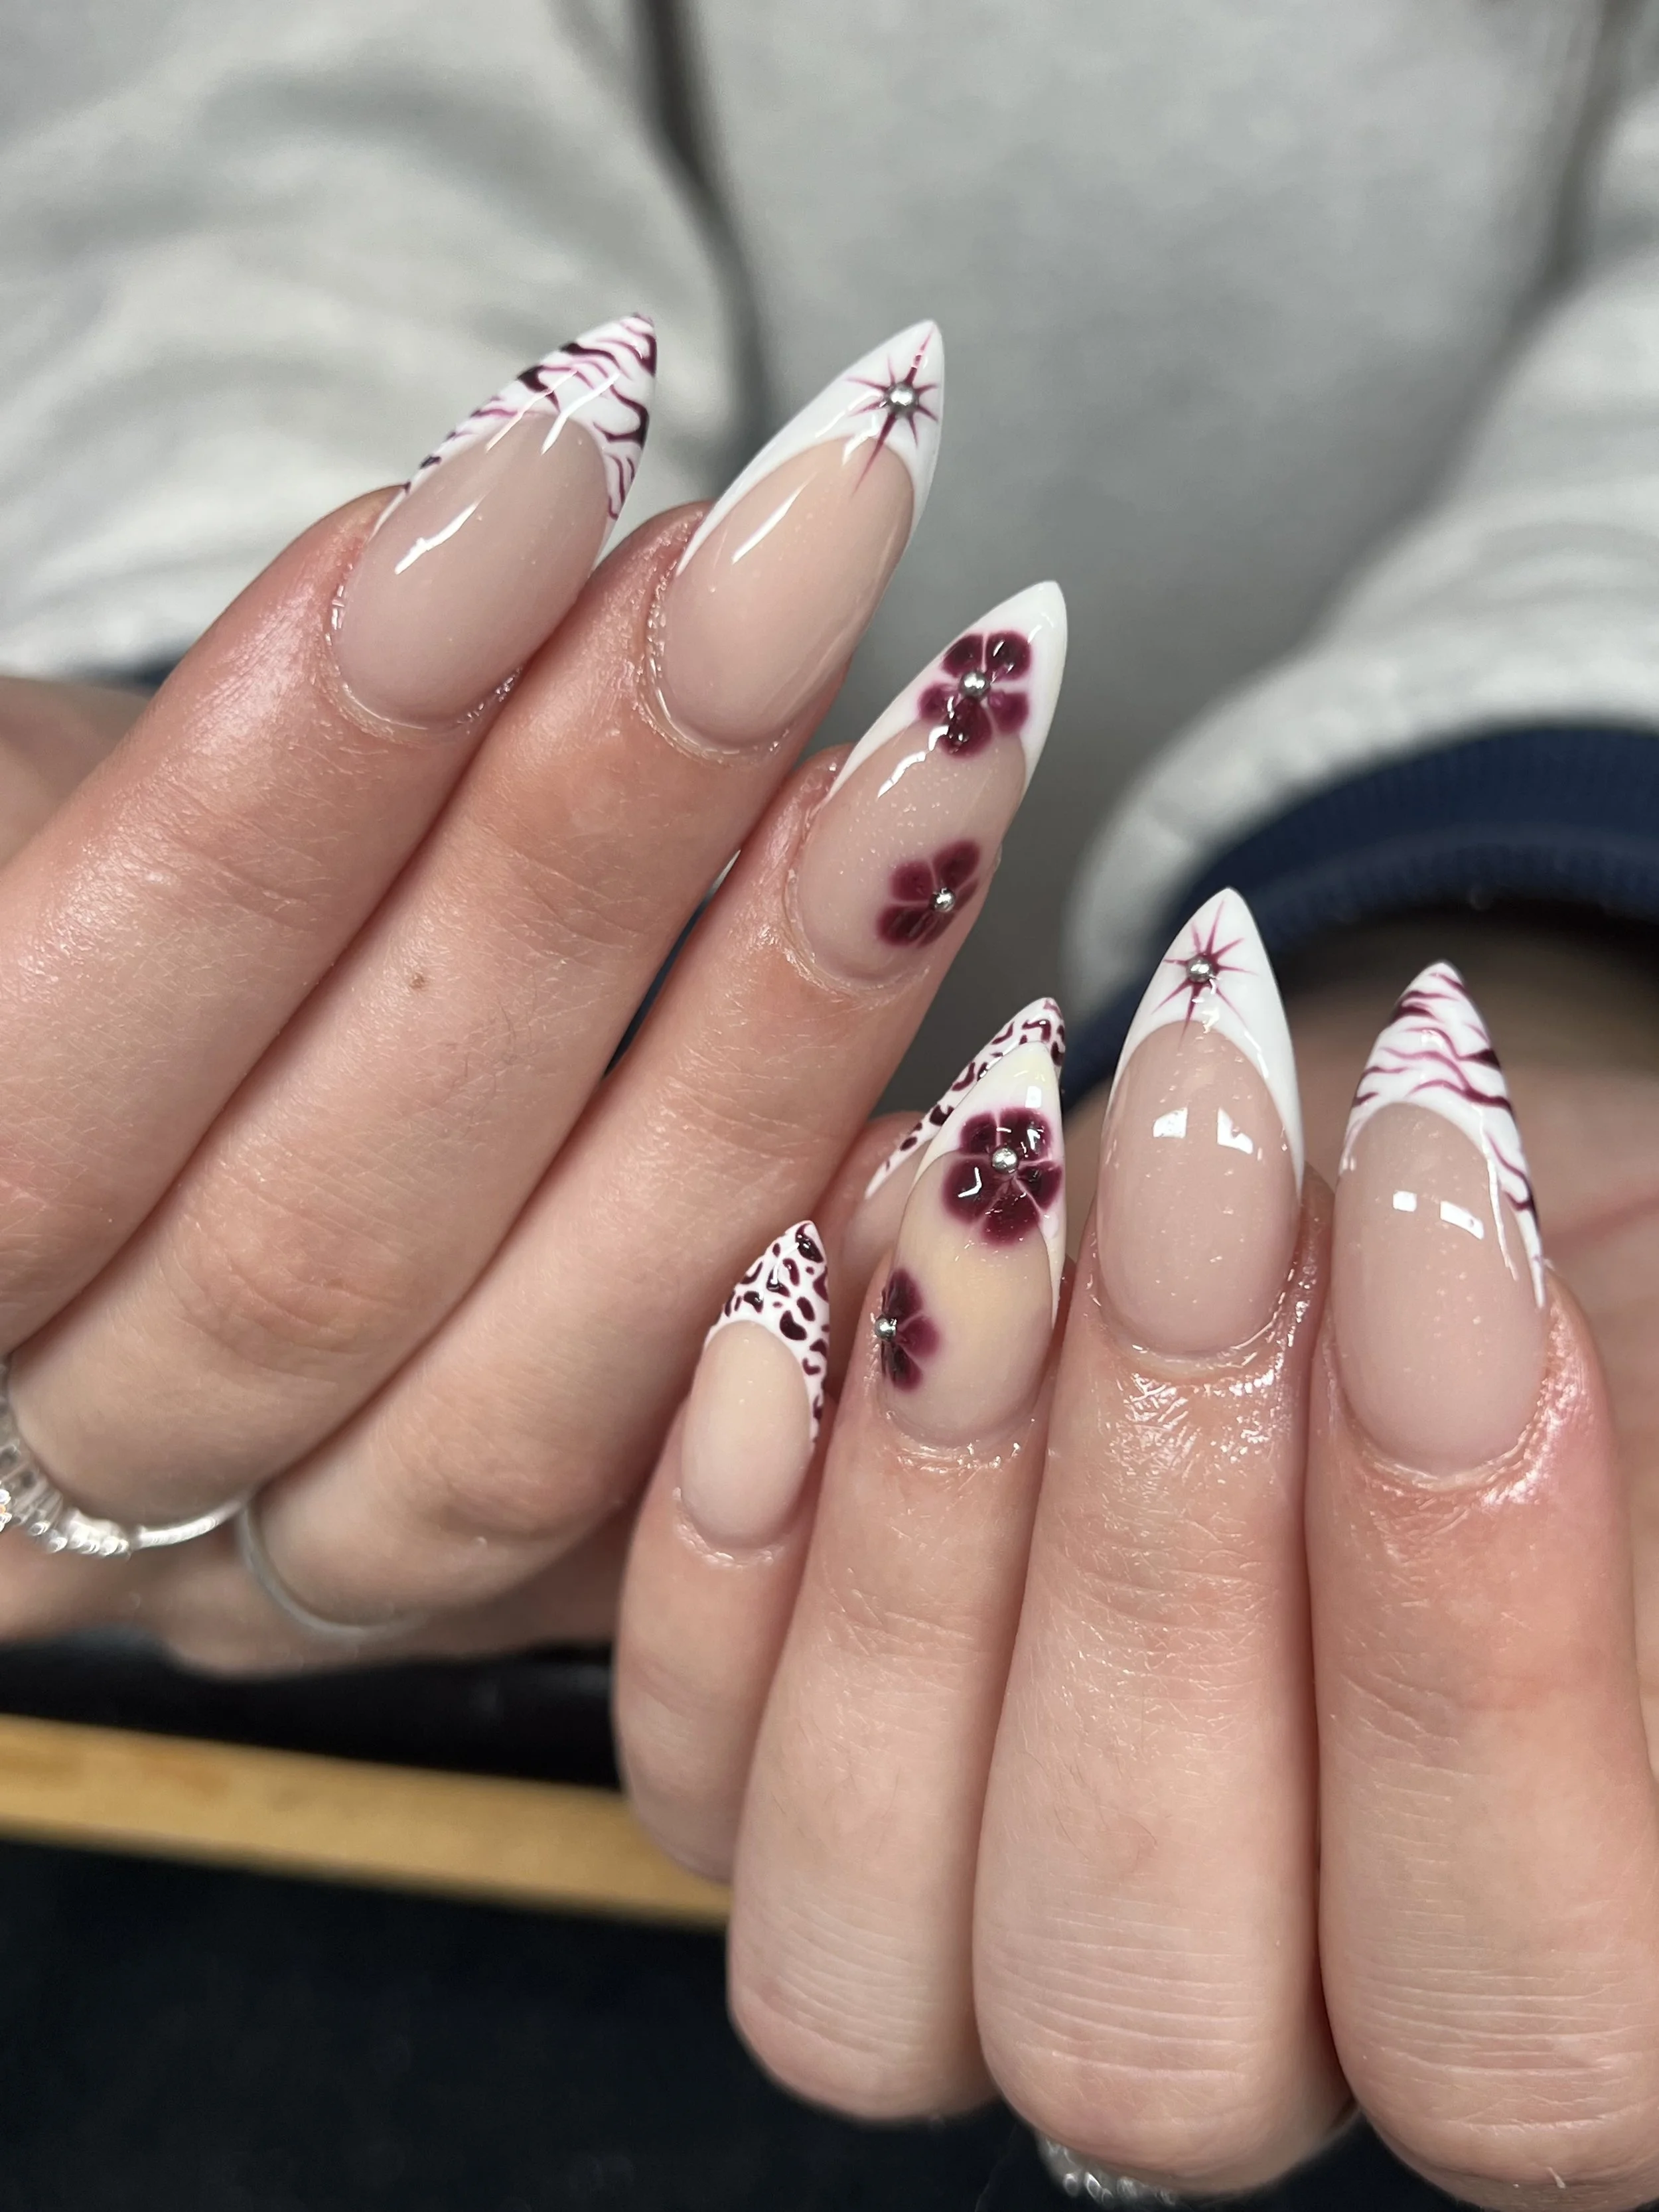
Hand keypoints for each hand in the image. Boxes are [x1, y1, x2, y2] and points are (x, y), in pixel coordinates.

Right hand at [0, 317, 1074, 1672]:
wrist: (140, 1115)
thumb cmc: (84, 895)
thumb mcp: (48, 804)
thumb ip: (180, 800)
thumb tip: (504, 520)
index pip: (52, 1078)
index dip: (288, 781)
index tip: (537, 464)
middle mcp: (79, 1468)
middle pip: (323, 1238)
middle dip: (582, 858)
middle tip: (807, 547)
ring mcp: (294, 1574)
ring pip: (531, 1393)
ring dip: (766, 1044)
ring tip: (955, 731)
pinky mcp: (499, 1599)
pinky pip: (675, 1511)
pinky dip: (839, 1285)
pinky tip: (1002, 1078)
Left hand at [616, 900, 1658, 2209]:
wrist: (1303, 1174)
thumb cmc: (1478, 1260)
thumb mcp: (1564, 1309)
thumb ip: (1550, 1415)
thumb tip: (1476, 1329)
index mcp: (1531, 1992)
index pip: (1506, 2016)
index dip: (1467, 1657)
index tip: (1451, 1250)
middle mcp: (1236, 2036)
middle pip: (1146, 2007)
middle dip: (1160, 1560)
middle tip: (1202, 1177)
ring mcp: (966, 1946)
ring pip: (868, 1949)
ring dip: (920, 1542)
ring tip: (995, 1204)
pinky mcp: (772, 1799)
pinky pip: (691, 1788)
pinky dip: (717, 1545)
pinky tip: (797, 1290)